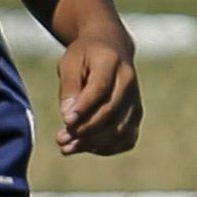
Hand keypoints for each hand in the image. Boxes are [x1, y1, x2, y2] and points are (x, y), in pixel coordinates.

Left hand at [55, 29, 141, 155]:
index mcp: (111, 62)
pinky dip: (108, 148)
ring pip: (120, 129)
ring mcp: (135, 99)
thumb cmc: (85, 55)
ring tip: (67, 148)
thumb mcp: (70, 62)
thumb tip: (68, 116)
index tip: (66, 122)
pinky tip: (87, 148)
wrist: (111, 47)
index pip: (100, 89)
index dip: (84, 108)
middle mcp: (128, 81)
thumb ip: (69, 87)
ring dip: (93, 143)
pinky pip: (127, 138)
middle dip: (84, 130)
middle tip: (60, 140)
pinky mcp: (136, 114)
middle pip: (110, 112)